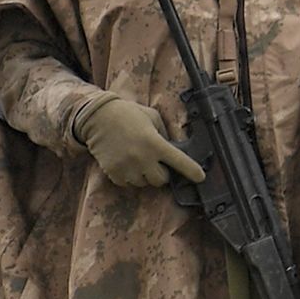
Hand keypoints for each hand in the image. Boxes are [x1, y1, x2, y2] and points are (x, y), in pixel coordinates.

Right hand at [55, 87, 201, 188]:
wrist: (98, 118)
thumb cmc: (129, 114)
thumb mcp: (152, 117)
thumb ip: (164, 134)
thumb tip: (173, 149)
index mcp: (155, 143)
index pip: (179, 161)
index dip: (192, 171)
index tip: (200, 177)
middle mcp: (143, 159)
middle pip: (161, 180)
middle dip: (162, 173)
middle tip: (156, 162)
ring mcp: (128, 168)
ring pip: (144, 183)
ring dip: (145, 175)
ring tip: (137, 159)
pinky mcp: (114, 174)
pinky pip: (129, 184)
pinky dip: (130, 177)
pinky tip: (126, 163)